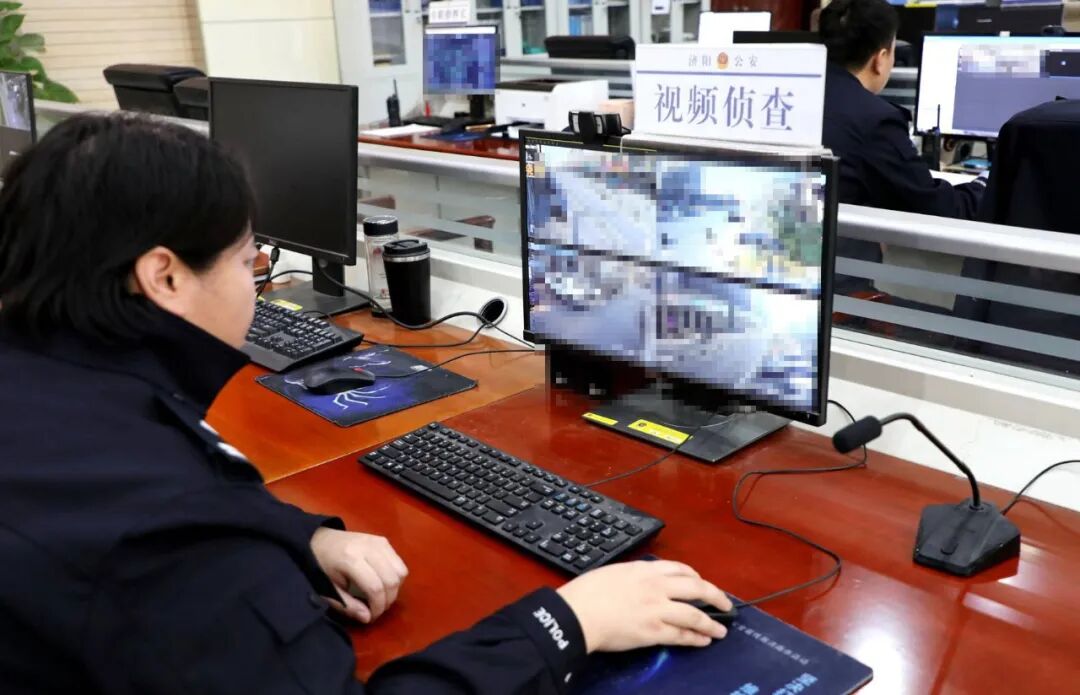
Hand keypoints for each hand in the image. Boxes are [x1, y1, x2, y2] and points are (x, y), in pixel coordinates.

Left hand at [310, 528, 407, 623]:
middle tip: (378, 608)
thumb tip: (368, 618)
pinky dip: (396, 577)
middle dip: (388, 600)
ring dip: (395, 588)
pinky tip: (383, 581)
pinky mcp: (383, 541)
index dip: (377, 607)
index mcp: (350, 559)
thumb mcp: (329, 588)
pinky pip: (399, 563)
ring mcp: (378, 542)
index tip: (371, 616)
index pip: (375, 587)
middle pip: (392, 579)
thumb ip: (347, 605)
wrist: (320, 540)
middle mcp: (368, 548)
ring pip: (400, 571)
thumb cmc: (321, 566)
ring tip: (382, 596)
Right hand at [556, 560, 730, 652]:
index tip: (700, 582)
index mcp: (644, 569)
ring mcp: (657, 609)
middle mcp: (656, 586)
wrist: (578, 613)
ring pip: (694, 614)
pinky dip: (695, 638)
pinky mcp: (653, 631)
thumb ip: (632, 576)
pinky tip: (703, 641)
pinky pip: (681, 634)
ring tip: (720, 631)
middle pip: (696, 587)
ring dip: (710, 623)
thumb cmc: (587, 593)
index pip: (679, 568)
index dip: (695, 576)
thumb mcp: (613, 572)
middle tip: (725, 604)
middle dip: (715, 596)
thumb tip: (640, 582)